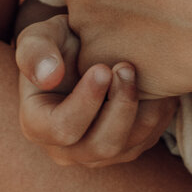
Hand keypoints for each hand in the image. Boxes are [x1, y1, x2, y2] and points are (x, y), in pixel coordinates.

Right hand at [15, 14, 176, 166]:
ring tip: (140, 70)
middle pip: (102, 146)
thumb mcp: (38, 37)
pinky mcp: (126, 149)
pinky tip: (153, 83)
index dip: (86, 101)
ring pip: (130, 146)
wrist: (82, 52)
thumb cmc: (57, 44)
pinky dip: (156, 112)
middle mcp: (66, 150)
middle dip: (120, 106)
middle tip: (126, 67)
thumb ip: (35, 51)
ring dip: (142, 108)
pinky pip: (148, 139)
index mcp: (38, 126)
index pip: (62, 128)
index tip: (102, 68)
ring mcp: (98, 154)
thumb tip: (49, 77)